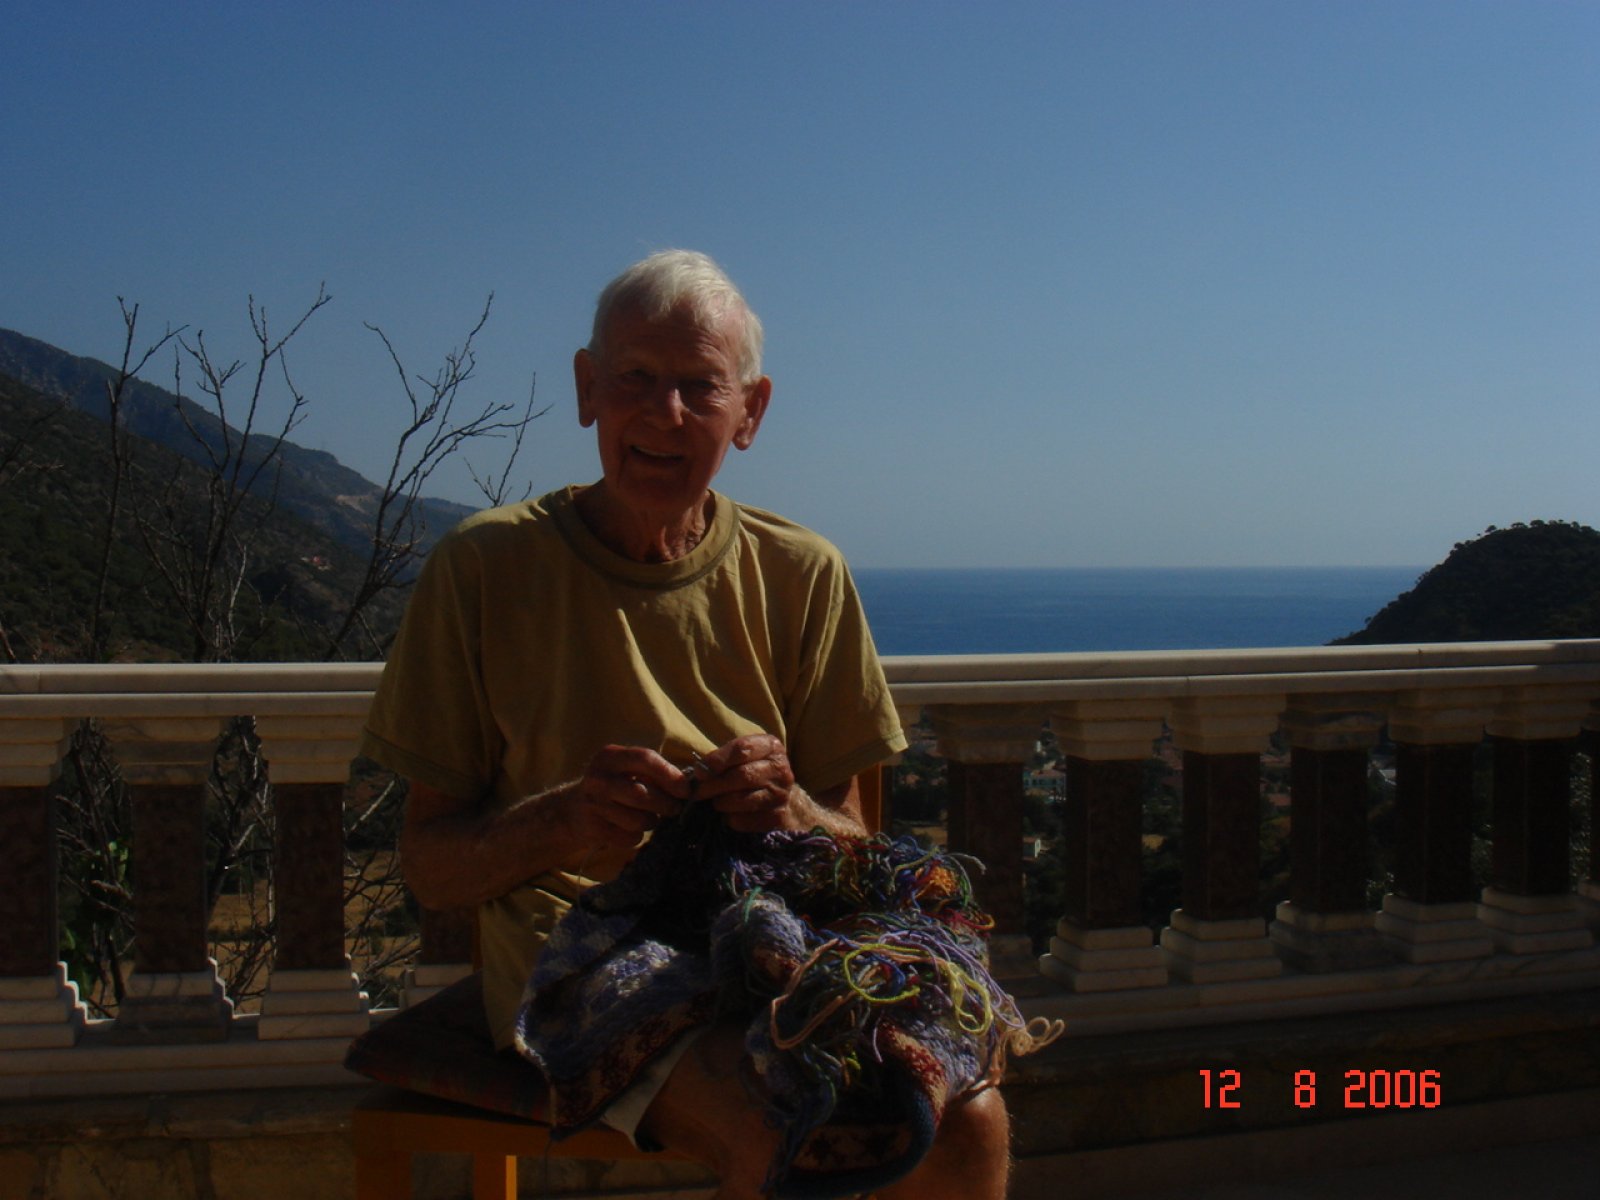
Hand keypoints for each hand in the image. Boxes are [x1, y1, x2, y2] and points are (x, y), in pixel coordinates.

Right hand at [568, 745, 688, 845]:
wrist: (572, 811)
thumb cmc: (613, 786)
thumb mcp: (625, 769)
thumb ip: (653, 771)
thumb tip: (687, 785)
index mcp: (610, 756)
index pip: (645, 759)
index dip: (669, 775)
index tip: (685, 790)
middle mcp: (598, 778)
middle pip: (642, 793)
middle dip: (665, 804)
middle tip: (674, 809)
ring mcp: (593, 804)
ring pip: (638, 819)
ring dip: (651, 821)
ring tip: (649, 818)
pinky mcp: (593, 828)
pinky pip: (628, 837)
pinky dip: (637, 836)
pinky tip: (630, 828)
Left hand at [695, 734, 811, 832]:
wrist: (780, 798)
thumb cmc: (753, 772)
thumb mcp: (742, 757)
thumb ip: (721, 759)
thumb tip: (699, 771)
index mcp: (771, 746)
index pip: (742, 749)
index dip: (717, 760)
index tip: (699, 772)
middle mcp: (780, 769)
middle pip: (742, 775)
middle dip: (714, 785)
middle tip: (698, 792)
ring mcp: (781, 794)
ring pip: (741, 799)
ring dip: (721, 802)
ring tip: (717, 802)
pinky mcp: (777, 817)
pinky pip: (744, 820)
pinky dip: (730, 819)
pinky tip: (731, 814)